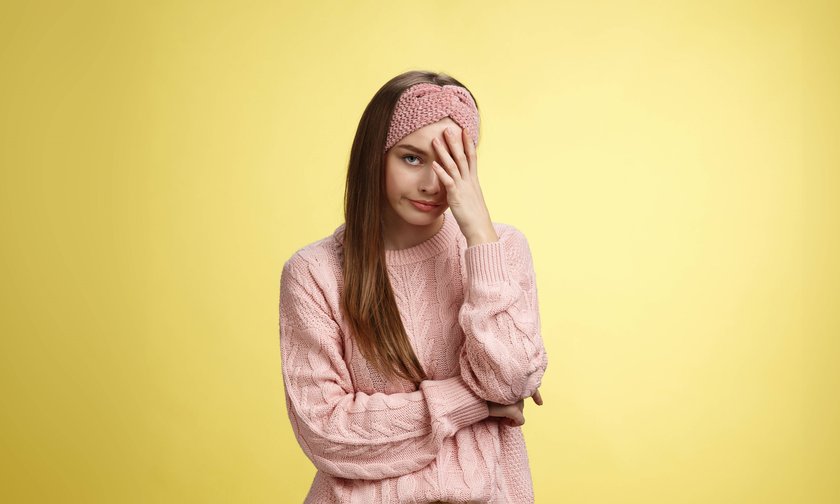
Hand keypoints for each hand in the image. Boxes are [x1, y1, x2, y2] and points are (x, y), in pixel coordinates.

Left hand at [431, 126, 496, 244]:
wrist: (480, 230)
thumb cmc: (475, 218)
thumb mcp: (471, 200)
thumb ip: (466, 190)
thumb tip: (462, 187)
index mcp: (473, 181)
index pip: (472, 157)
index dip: (468, 143)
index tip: (464, 130)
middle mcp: (469, 181)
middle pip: (463, 157)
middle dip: (455, 142)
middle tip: (448, 128)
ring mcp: (463, 188)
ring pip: (454, 165)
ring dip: (444, 152)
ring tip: (436, 140)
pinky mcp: (456, 196)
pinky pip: (448, 181)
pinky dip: (441, 171)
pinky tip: (434, 163)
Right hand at [486, 388, 543, 426]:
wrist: (474, 399)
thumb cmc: (483, 394)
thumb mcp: (497, 390)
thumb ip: (508, 393)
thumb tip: (516, 405)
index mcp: (515, 383)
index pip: (532, 389)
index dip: (536, 396)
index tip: (540, 404)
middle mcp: (518, 390)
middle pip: (521, 404)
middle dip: (514, 409)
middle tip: (501, 411)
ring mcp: (516, 400)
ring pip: (521, 412)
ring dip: (512, 416)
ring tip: (500, 415)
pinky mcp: (513, 410)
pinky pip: (521, 420)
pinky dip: (514, 424)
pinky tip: (504, 422)